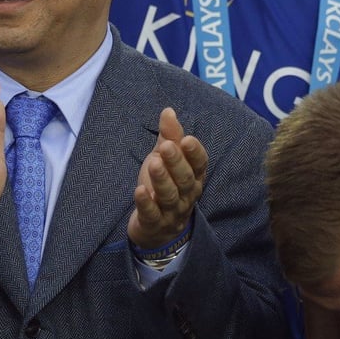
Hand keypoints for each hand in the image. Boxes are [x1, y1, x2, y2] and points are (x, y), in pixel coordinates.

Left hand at [127, 107, 206, 248]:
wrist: (156, 228)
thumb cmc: (163, 186)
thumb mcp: (165, 160)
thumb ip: (169, 137)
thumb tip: (168, 110)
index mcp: (193, 177)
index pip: (200, 164)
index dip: (195, 153)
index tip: (186, 139)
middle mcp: (186, 194)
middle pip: (184, 178)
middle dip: (176, 162)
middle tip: (166, 147)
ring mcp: (171, 211)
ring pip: (170, 196)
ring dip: (162, 179)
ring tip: (154, 163)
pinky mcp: (154, 223)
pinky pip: (151, 213)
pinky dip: (146, 203)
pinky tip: (139, 190)